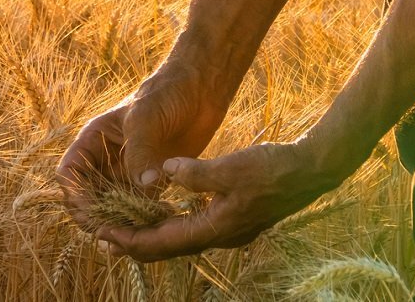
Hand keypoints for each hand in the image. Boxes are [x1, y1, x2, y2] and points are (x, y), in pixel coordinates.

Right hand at [56, 66, 228, 230]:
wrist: (200, 89)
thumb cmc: (166, 92)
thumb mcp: (146, 117)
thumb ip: (140, 151)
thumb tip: (143, 187)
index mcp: (93, 140)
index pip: (69, 173)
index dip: (73, 195)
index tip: (92, 211)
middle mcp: (106, 160)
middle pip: (86, 198)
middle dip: (95, 216)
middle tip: (114, 232)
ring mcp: (128, 172)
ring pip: (112, 208)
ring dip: (120, 222)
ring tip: (136, 232)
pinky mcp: (151, 182)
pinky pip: (140, 208)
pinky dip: (144, 219)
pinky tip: (158, 221)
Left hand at [95, 141, 341, 262]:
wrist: (312, 171)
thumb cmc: (274, 168)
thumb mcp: (232, 167)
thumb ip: (196, 173)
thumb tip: (165, 172)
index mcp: (215, 228)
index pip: (162, 244)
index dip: (130, 241)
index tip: (103, 237)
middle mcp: (220, 236)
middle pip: (168, 248)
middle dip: (134, 243)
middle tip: (103, 238)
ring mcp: (229, 229)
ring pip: (181, 239)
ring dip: (152, 234)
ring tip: (125, 228)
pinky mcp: (235, 219)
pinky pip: (194, 228)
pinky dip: (173, 223)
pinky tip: (164, 212)